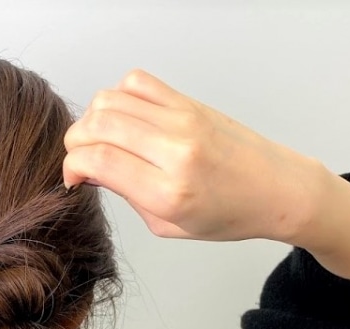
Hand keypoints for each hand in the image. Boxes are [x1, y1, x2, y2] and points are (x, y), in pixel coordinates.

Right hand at [63, 69, 324, 242]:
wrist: (278, 189)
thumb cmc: (228, 215)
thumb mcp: (168, 225)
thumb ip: (127, 196)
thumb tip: (90, 169)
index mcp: (168, 192)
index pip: (98, 161)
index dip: (72, 166)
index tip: (74, 178)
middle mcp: (175, 150)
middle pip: (98, 125)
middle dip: (76, 143)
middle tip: (83, 159)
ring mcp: (183, 120)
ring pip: (110, 99)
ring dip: (93, 119)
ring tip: (102, 140)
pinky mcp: (189, 103)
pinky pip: (137, 82)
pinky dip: (119, 96)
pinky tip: (126, 119)